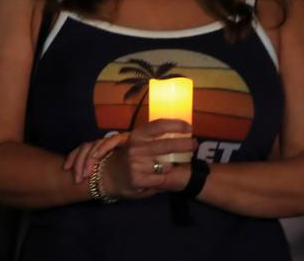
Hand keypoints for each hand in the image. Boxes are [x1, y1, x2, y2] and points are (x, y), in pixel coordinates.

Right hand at [68, 119, 195, 198]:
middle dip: (184, 144)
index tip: (188, 126)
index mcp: (136, 136)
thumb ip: (152, 139)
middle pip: (166, 144)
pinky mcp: (138, 179)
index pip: (157, 126)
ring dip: (171, 166)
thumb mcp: (136, 144)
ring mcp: (136, 163)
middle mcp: (135, 148)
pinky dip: (164, 179)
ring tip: (169, 166)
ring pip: (166, 164)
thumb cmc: (127, 159)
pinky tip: (160, 178)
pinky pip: (161, 179)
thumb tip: (177, 133)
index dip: (175, 124)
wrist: (109, 177)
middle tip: (194, 144)